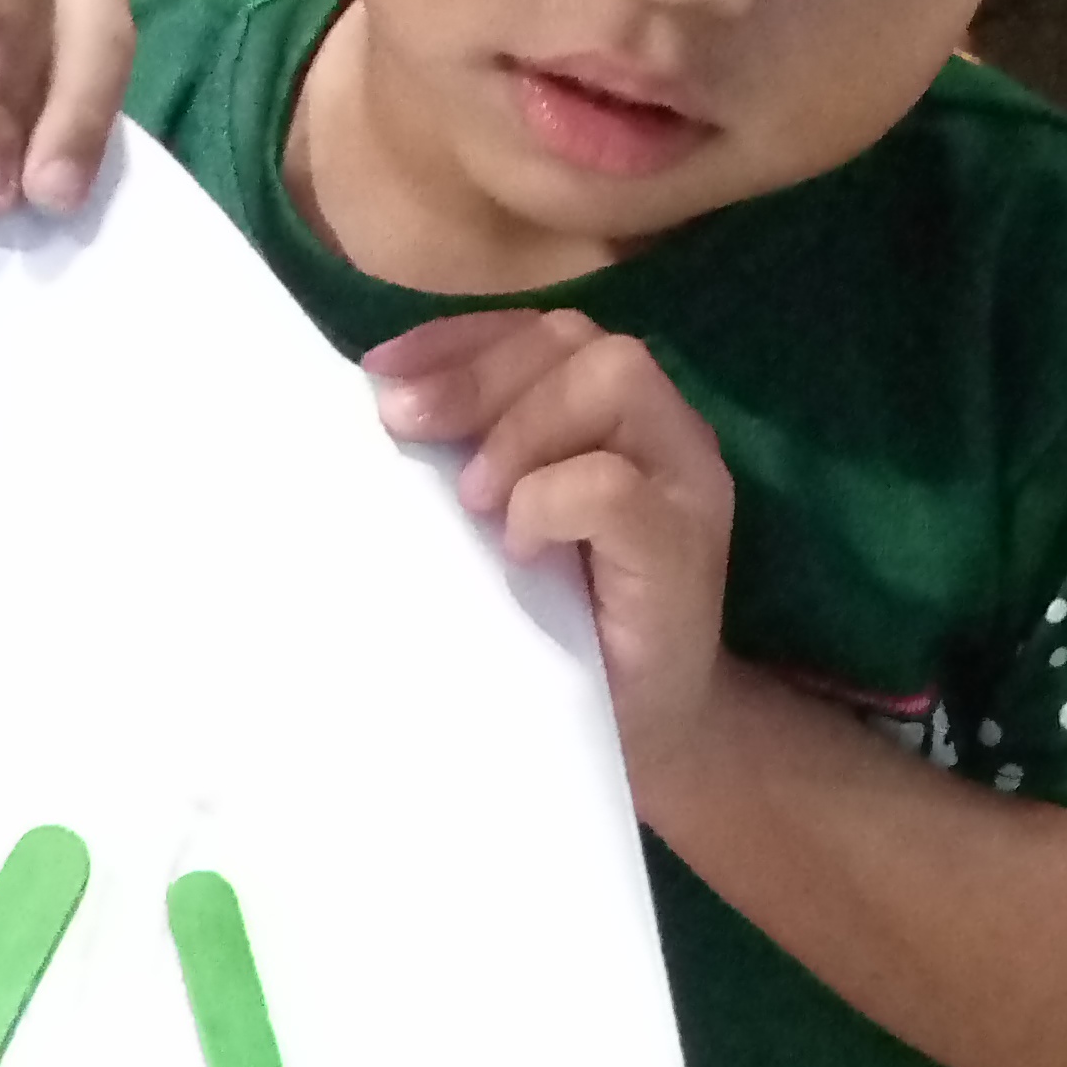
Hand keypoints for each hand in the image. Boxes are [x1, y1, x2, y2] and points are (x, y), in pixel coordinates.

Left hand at [367, 312, 734, 779]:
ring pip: (611, 377)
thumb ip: (471, 457)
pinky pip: (612, 484)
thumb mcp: (501, 524)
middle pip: (576, 338)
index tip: (381, 377)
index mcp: (616, 415)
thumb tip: (380, 406)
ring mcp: (685, 484)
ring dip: (520, 429)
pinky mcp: (683, 549)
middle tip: (408, 432)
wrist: (644, 736)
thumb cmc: (564, 631)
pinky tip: (521, 549)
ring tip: (478, 502)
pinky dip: (548, 501)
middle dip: (476, 375)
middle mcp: (663, 432)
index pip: (542, 330)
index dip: (458, 339)